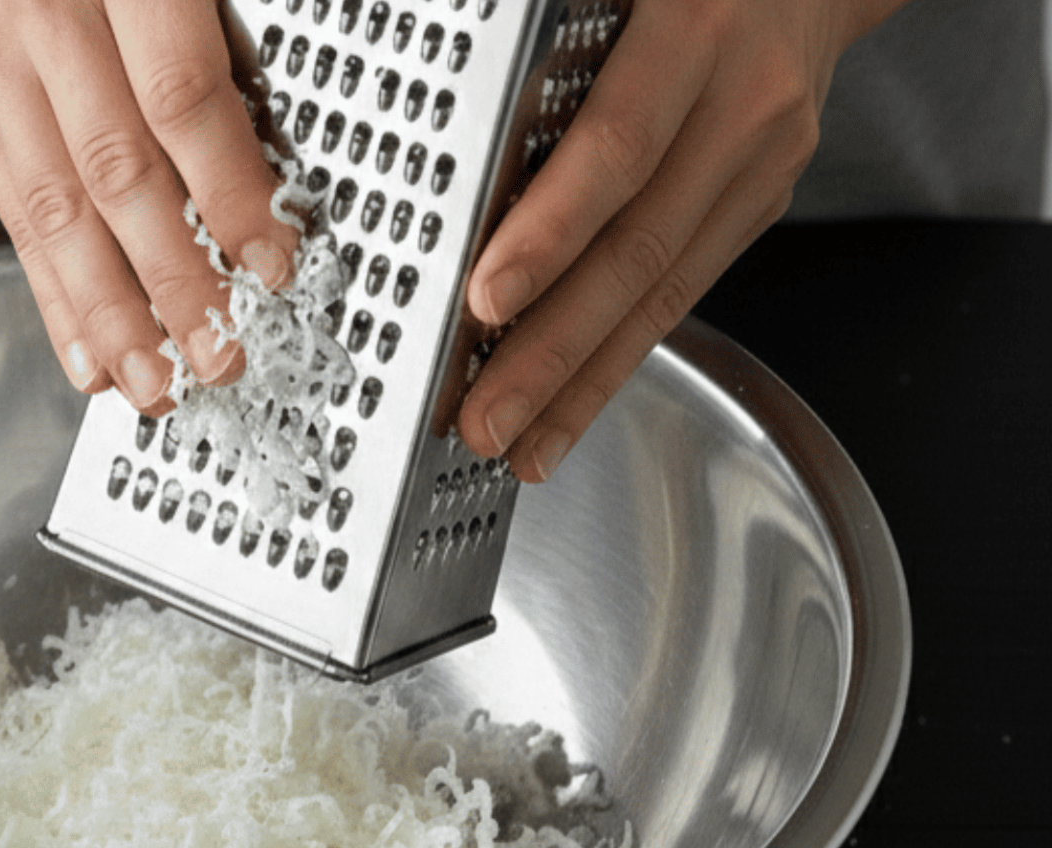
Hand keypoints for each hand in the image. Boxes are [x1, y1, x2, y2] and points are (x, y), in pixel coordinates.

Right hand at [0, 0, 299, 415]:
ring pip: (53, 206)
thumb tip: (275, 189)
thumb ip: (228, 54)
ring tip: (155, 386)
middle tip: (221, 356)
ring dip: (109, 313)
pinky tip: (87, 357)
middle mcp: (42, 11)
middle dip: (172, 281)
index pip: (177, 97)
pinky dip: (53, 295)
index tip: (274, 267)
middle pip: (114, 169)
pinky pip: (12, 212)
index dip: (228, 192)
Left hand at [458, 0, 909, 481]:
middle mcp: (739, 102)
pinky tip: (567, 414)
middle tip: (483, 418)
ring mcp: (758, 161)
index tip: (484, 296)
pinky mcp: (758, 202)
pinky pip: (681, 293)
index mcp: (692, 30)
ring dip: (582, 382)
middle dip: (553, 348)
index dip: (551, 229)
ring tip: (516, 446)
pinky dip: (617, 362)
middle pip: (638, 246)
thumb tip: (449, 111)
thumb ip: (544, 48)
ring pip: (664, 289)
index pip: (617, 146)